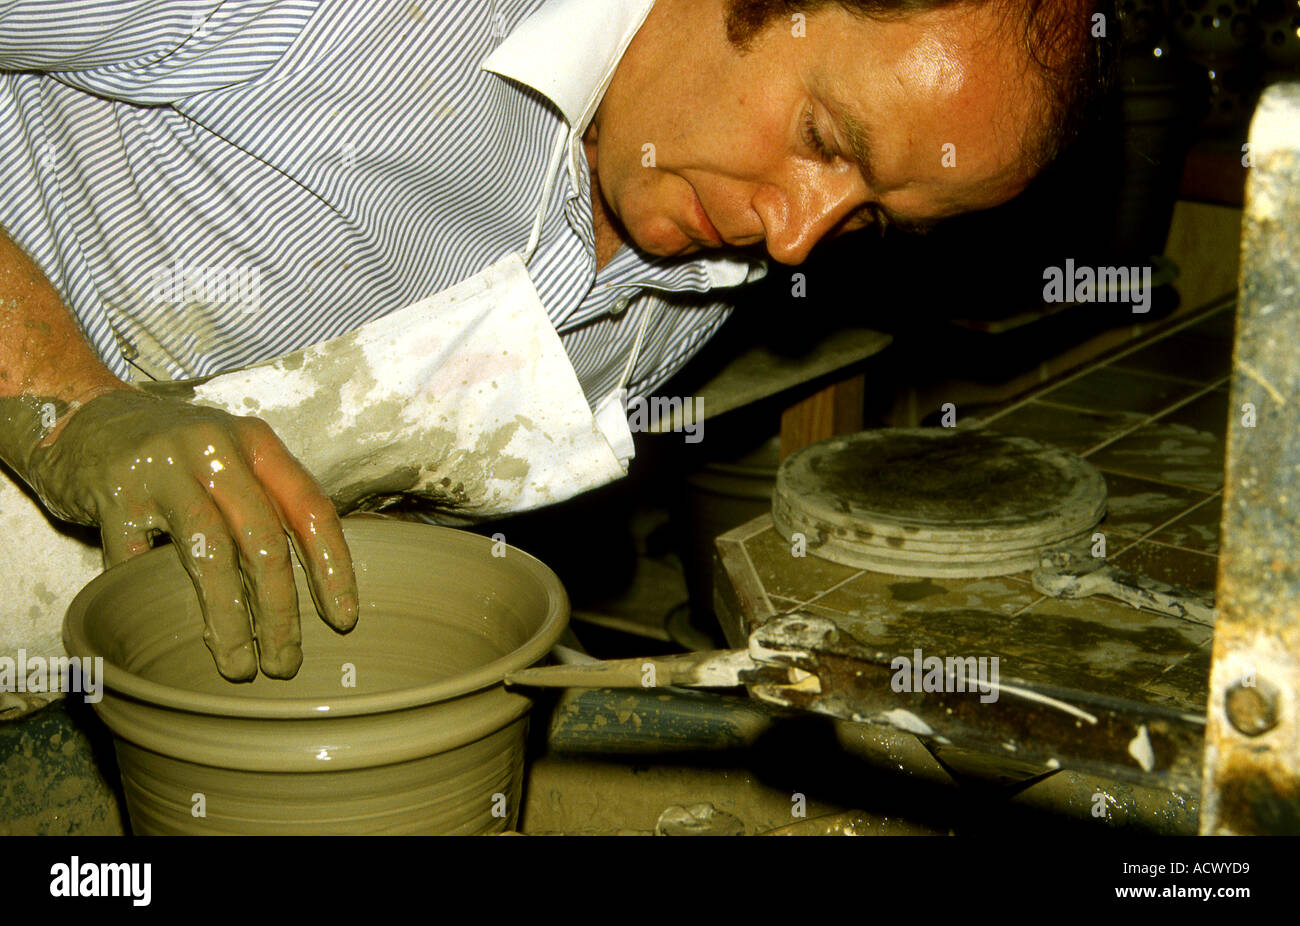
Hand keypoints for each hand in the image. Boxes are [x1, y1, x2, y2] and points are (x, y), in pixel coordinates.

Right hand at [27, 390, 357, 680]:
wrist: (86, 416)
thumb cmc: (178, 455)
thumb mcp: (234, 460)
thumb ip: (271, 503)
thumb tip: (319, 587)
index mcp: (256, 442)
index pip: (311, 508)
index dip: (333, 567)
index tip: (343, 619)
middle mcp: (215, 448)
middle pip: (263, 539)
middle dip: (280, 611)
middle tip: (286, 663)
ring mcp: (161, 468)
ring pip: (209, 555)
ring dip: (229, 620)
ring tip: (238, 667)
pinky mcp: (112, 493)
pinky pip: (138, 563)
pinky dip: (152, 604)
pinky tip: (169, 639)